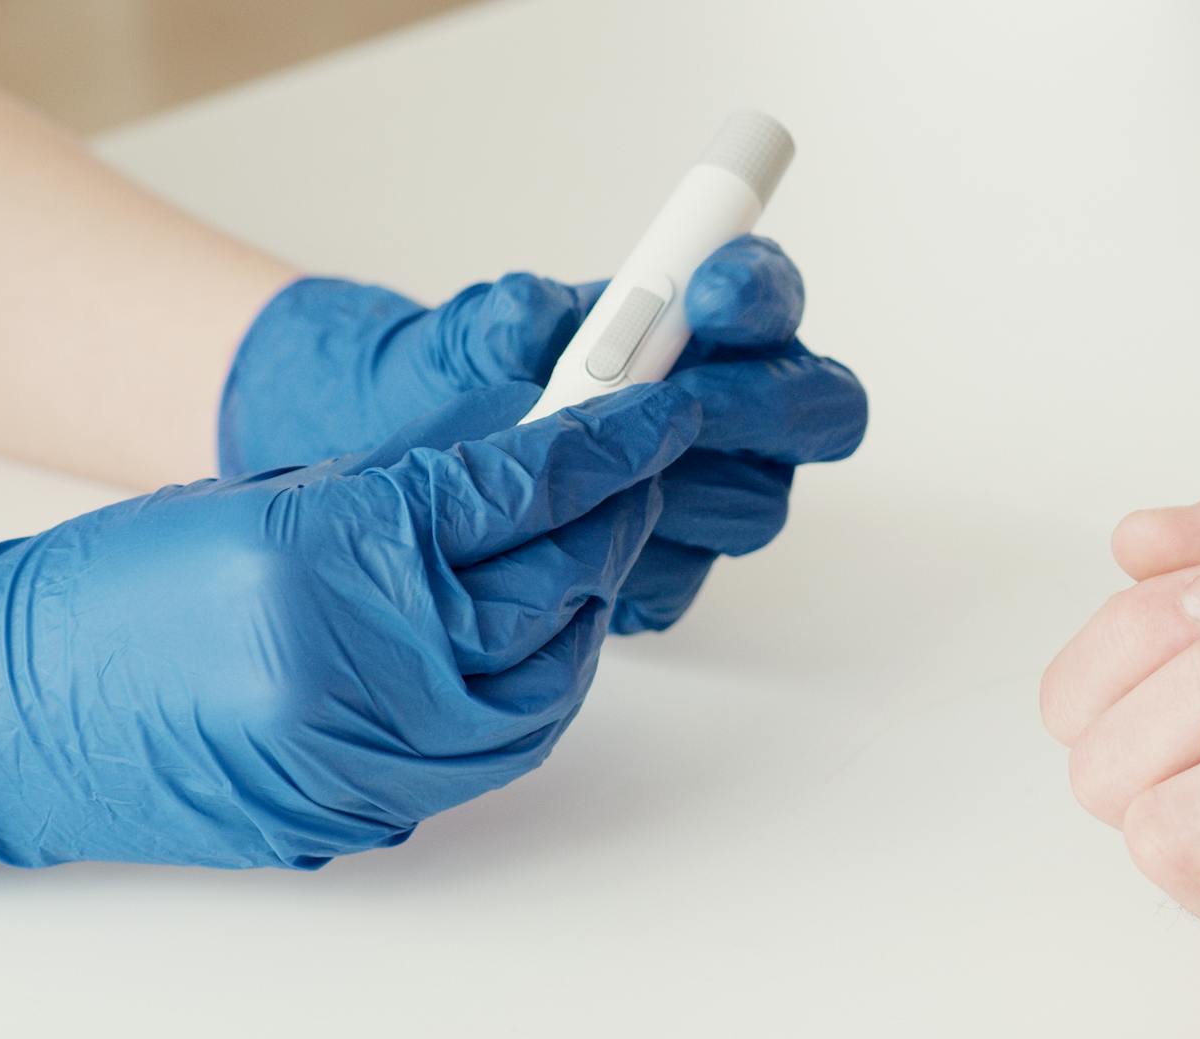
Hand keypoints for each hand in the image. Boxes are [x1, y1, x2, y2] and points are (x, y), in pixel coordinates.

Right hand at [0, 385, 695, 872]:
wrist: (6, 714)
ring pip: (544, 684)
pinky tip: (532, 647)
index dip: (602, 444)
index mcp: (327, 557)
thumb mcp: (265, 500)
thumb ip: (399, 499)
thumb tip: (524, 485)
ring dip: (580, 614)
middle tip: (631, 478)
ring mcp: (362, 754)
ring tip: (583, 558)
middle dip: (608, 525)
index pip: (514, 492)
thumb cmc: (110, 592)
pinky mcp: (361, 810)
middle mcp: (354, 665)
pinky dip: (532, 693)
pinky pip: (495, 753)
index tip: (651, 410)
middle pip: (552, 590)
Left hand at [216, 236, 866, 631]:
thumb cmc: (437, 382)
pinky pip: (677, 583)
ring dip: (678, 489)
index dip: (763, 293)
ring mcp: (705, 501)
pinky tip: (556, 547)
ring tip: (585, 478)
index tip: (709, 294)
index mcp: (700, 324)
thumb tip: (540, 324)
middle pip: (819, 412)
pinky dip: (622, 565)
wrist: (380, 469)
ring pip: (751, 507)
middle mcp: (729, 414)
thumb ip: (505, 323)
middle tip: (684, 404)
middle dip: (756, 405)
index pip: (772, 298)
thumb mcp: (454, 337)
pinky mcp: (662, 574)